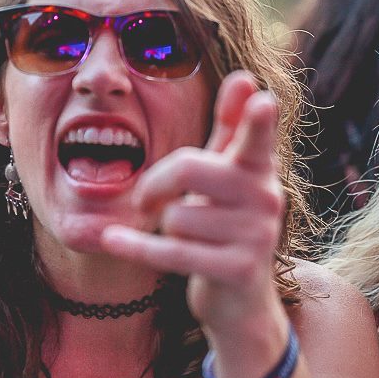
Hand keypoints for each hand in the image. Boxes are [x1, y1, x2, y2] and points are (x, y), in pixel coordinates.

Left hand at [100, 70, 287, 332]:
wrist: (241, 300)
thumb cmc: (227, 222)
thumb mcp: (230, 174)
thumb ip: (233, 126)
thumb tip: (244, 77)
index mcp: (260, 168)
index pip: (258, 137)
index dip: (258, 120)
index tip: (261, 100)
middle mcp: (266, 197)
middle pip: (190, 167)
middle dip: (156, 184)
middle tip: (150, 199)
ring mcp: (257, 235)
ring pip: (176, 216)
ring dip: (163, 228)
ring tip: (183, 238)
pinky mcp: (239, 269)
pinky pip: (172, 251)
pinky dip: (135, 247)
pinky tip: (112, 240)